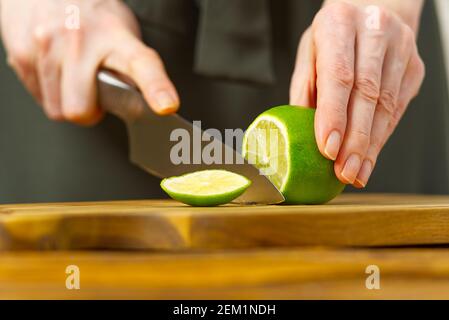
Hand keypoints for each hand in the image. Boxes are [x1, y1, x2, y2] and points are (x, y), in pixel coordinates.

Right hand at [0, 0, 178, 124]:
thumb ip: (131, 69)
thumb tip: (141, 103)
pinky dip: (50, 91)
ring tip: (74, 76)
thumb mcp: (122, 33)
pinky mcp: (23, 52)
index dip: (156, 88)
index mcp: (116, 36)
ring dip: (69, 101)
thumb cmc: (92, 13)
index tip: (166, 106)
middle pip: (81, 110)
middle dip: (89, 112)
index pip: (141, 65)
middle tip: (95, 95)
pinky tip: (56, 69)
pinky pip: (39, 97)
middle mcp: (81, 40)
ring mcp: (48, 45)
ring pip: (58, 110)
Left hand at [290, 1, 424, 187]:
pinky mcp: (415, 67)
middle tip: (343, 171)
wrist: (372, 11)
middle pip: (367, 94)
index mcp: (339, 22)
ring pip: (387, 105)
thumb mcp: (308, 52)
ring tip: (355, 173)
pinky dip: (382, 137)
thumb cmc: (333, 36)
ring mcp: (402, 47)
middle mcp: (375, 30)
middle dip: (354, 140)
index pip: (339, 75)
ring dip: (370, 145)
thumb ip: (304, 89)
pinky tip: (369, 158)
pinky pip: (398, 108)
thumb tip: (300, 133)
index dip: (334, 116)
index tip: (327, 150)